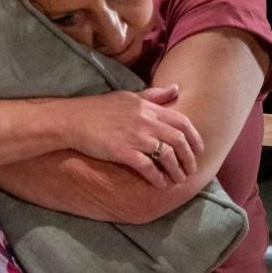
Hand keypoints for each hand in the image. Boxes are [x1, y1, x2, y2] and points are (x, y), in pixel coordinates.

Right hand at [62, 85, 204, 186]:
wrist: (73, 120)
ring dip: (176, 170)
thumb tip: (176, 88)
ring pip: (167, 156)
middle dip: (189, 158)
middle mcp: (146, 121)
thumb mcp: (129, 96)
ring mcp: (135, 137)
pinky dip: (157, 178)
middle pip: (179, 140)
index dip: (195, 138)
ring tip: (178, 180)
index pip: (182, 122)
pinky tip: (160, 184)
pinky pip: (148, 167)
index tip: (198, 151)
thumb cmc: (99, 108)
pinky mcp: (123, 152)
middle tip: (191, 170)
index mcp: (148, 107)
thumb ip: (154, 95)